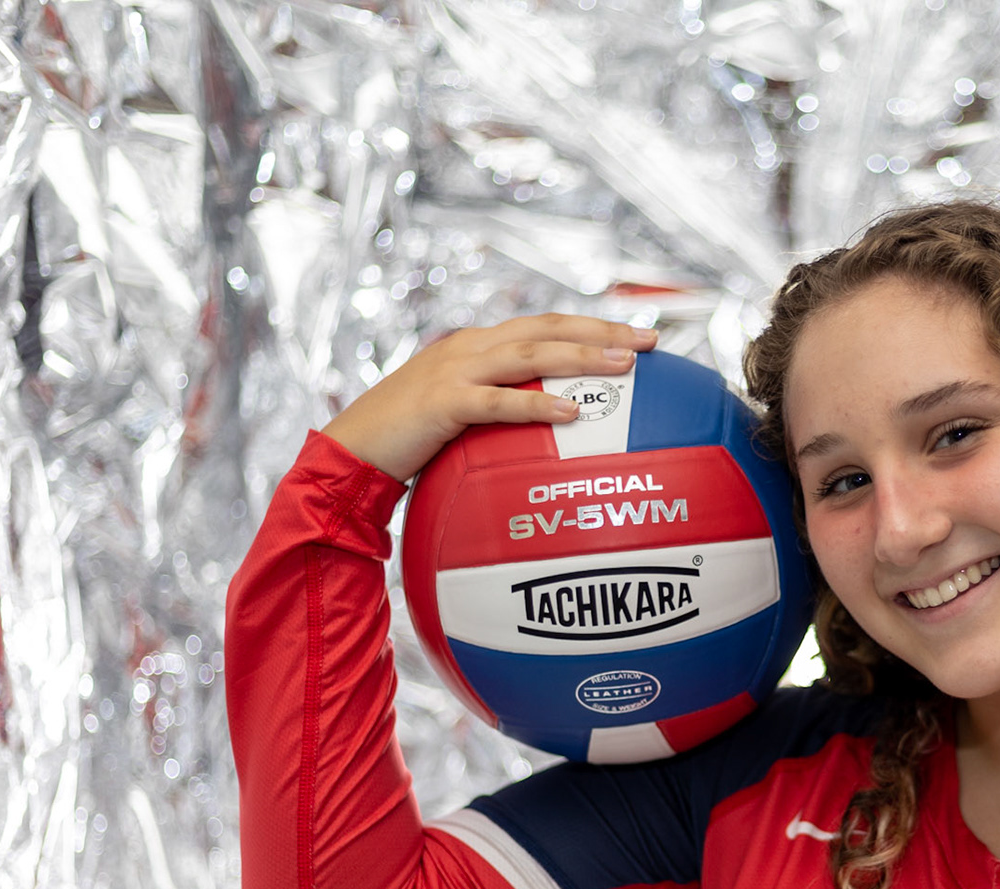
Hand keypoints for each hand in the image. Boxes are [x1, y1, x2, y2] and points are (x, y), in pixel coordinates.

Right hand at [322, 314, 660, 482]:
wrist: (350, 452)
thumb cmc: (409, 442)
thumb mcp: (462, 417)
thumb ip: (502, 411)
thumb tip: (555, 431)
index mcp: (476, 346)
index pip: (543, 325)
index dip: (591, 324)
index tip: (637, 334)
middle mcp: (469, 348)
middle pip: (546, 327)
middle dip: (601, 329)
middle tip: (650, 340)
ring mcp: (454, 372)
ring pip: (530, 353)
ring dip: (580, 355)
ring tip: (623, 363)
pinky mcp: (442, 403)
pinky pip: (498, 401)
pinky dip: (537, 403)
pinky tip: (572, 410)